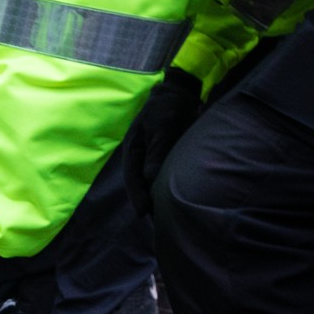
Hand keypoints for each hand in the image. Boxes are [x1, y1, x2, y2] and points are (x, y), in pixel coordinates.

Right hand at [122, 66, 203, 213]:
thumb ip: (156, 152)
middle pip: (141, 183)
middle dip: (147, 201)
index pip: (132, 177)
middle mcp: (140, 156)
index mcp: (132, 150)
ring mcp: (152, 156)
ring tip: (165, 214)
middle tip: (157, 221)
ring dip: (157, 195)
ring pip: (152, 180)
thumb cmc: (167, 108)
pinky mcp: (165, 156)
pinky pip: (163, 174)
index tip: (143, 213)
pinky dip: (166, 185)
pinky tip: (174, 196)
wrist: (181, 93)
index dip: (137, 196)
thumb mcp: (161, 128)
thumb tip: (150, 178)